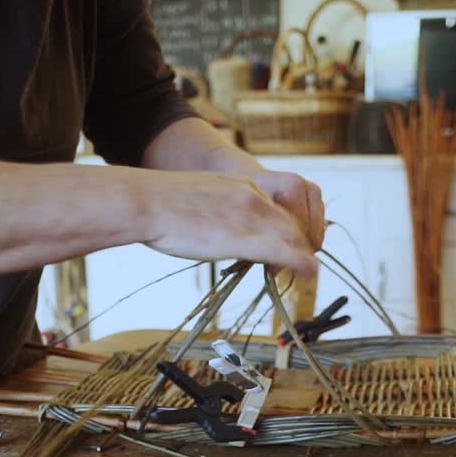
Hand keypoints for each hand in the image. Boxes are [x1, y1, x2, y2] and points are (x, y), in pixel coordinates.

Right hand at [139, 170, 318, 275]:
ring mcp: (250, 216)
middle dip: (302, 245)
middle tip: (298, 264)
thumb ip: (221, 207)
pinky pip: (285, 253)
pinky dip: (303, 264)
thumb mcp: (202, 194)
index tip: (290, 244)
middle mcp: (253, 196)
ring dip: (303, 257)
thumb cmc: (161, 202)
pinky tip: (310, 274)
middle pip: (295, 223)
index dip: (293, 227)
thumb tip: (221, 226)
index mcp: (243, 182)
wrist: (144, 201)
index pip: (285, 205)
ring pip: (295, 238)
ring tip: (302, 274)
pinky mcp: (242, 239)